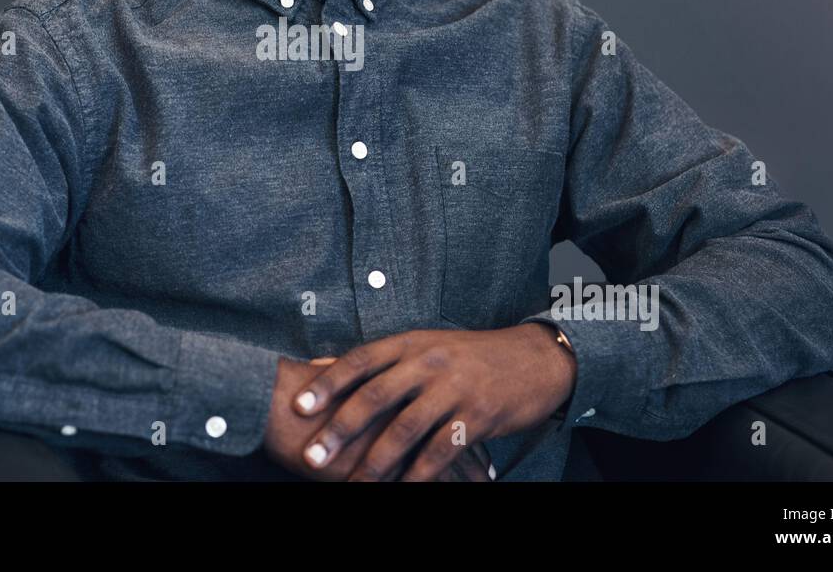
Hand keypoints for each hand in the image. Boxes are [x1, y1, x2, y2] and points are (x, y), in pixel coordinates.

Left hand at [290, 323, 576, 480]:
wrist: (534, 358)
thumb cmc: (470, 355)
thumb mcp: (426, 345)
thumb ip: (382, 359)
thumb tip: (324, 366)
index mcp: (411, 342)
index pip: (361, 360)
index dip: (328, 383)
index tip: (298, 406)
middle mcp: (429, 362)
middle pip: (375, 396)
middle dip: (340, 429)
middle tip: (313, 456)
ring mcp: (454, 388)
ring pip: (406, 428)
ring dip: (375, 461)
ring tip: (353, 484)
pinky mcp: (477, 416)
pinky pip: (441, 450)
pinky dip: (419, 474)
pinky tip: (402, 489)